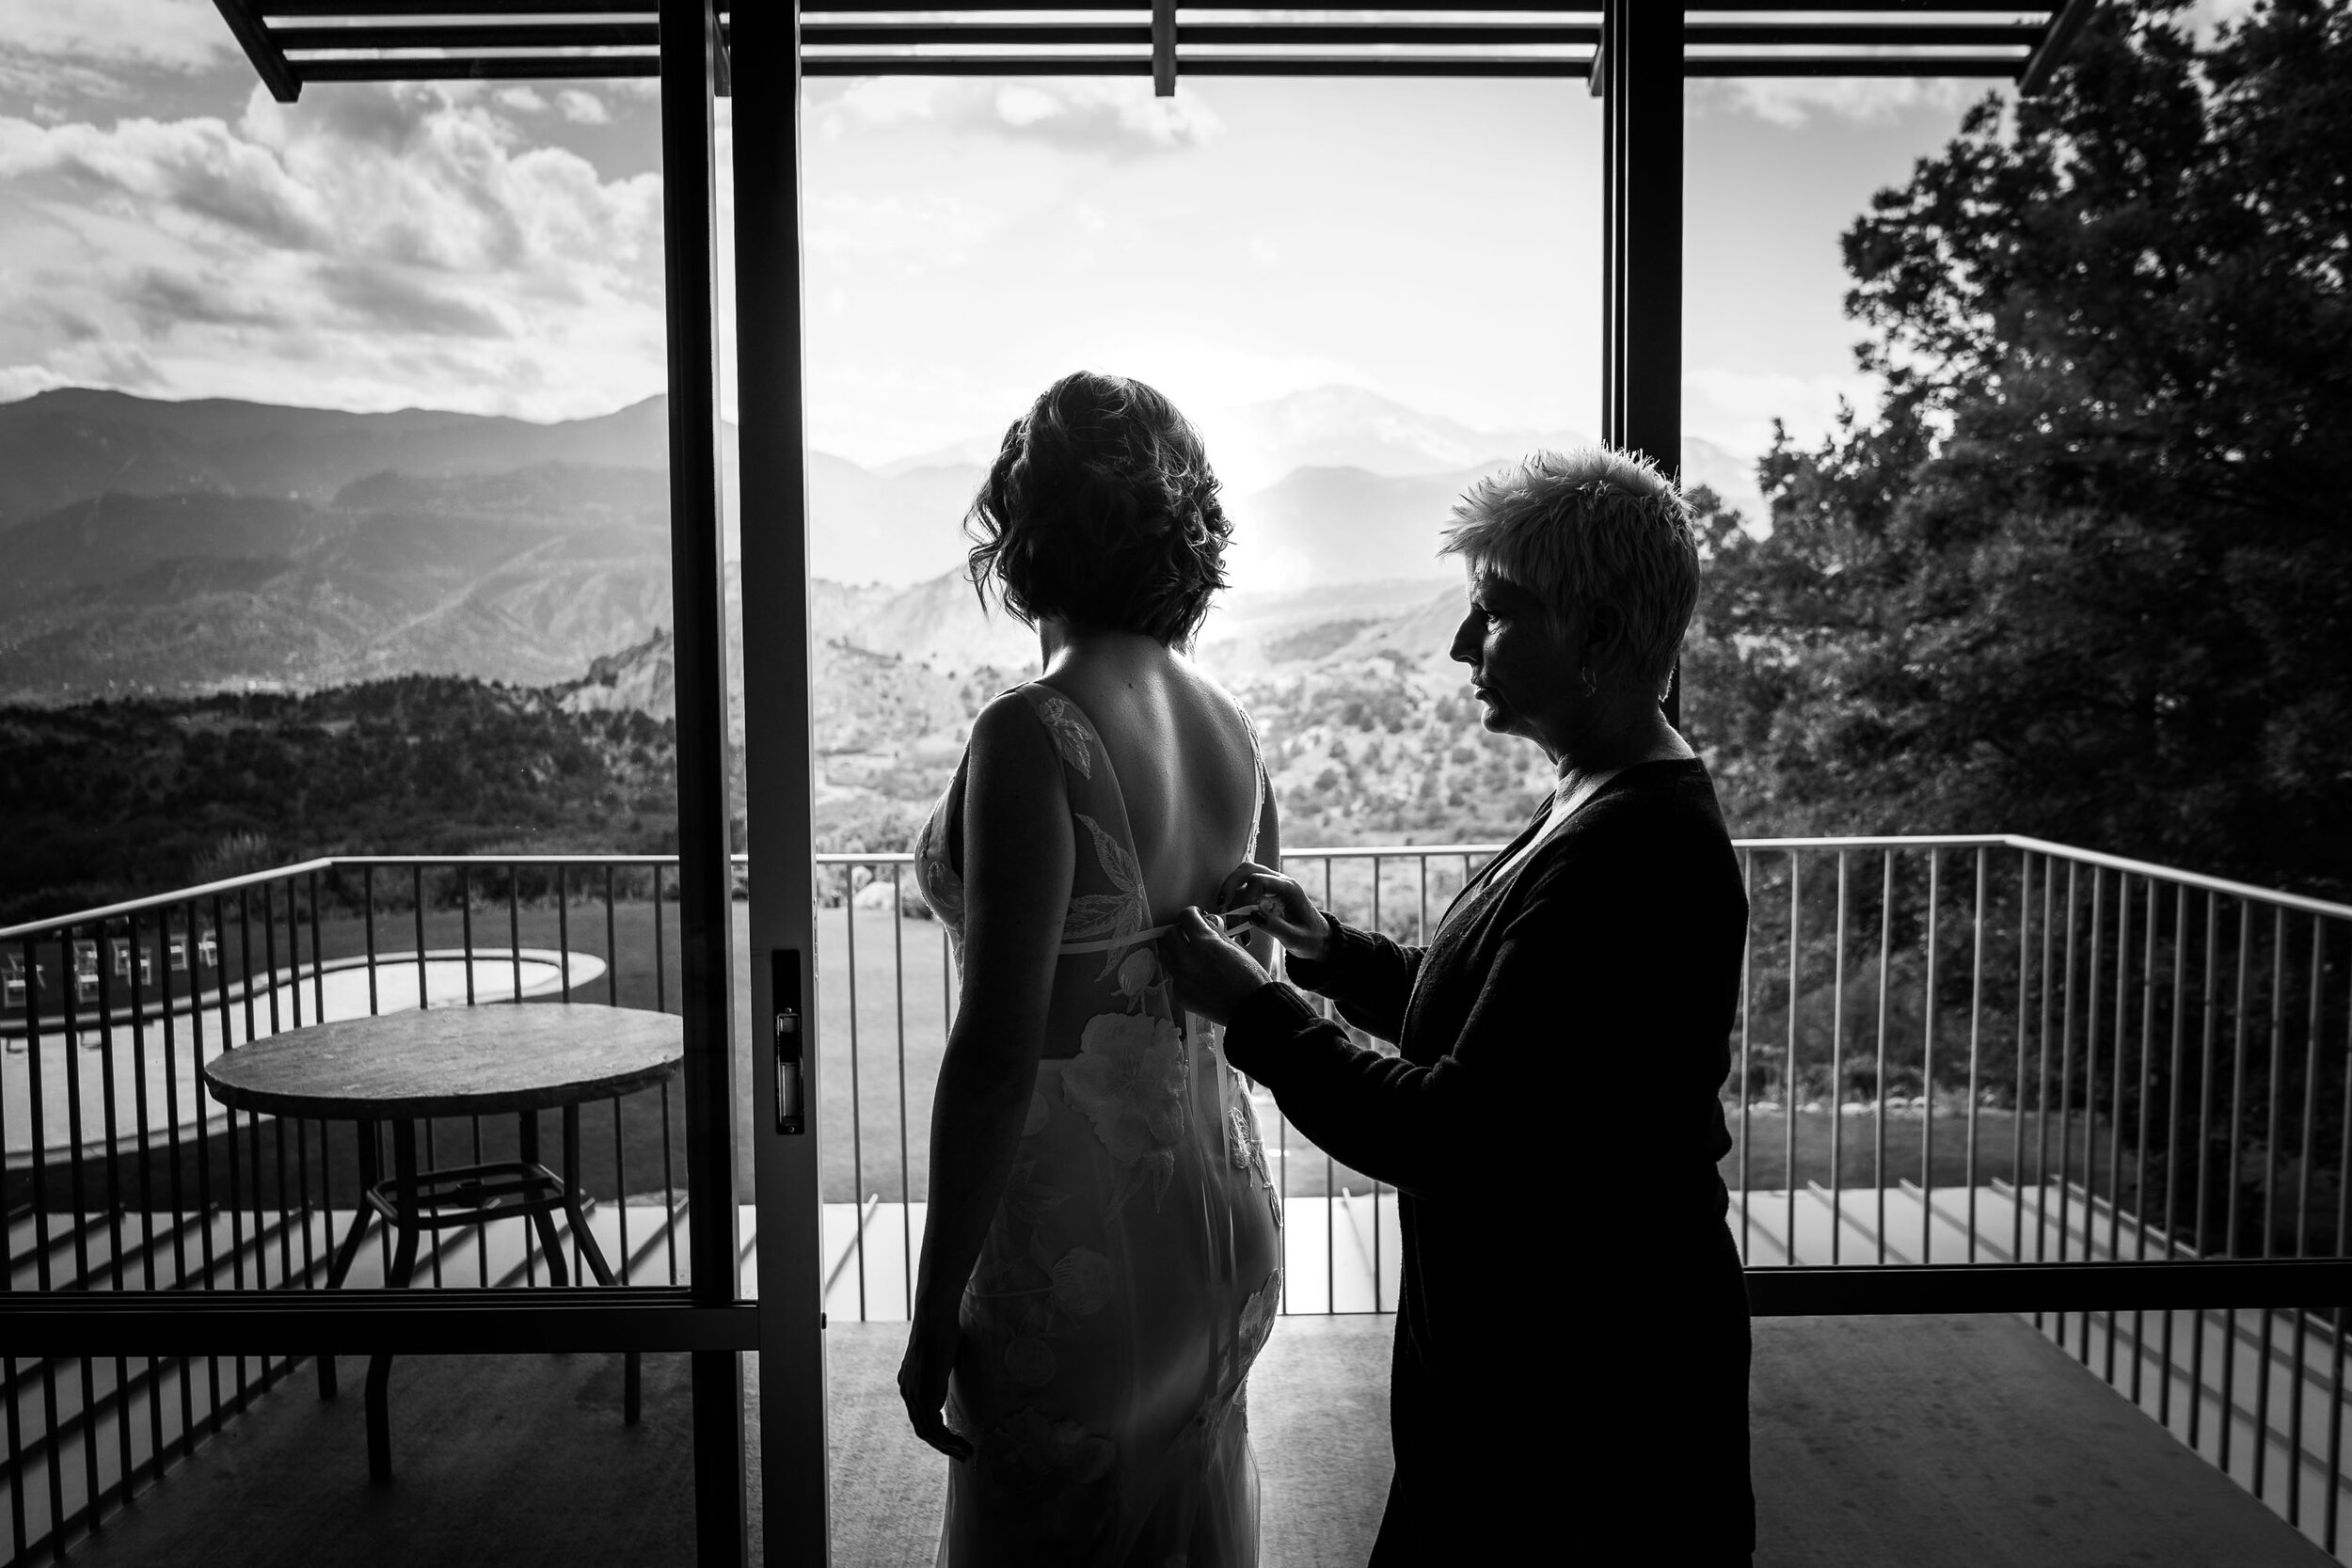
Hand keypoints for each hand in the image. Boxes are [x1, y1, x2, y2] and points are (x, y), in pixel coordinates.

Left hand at [898, 1305, 972, 1461]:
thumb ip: (943, 1371)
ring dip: (948, 1445)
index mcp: (910, 1382)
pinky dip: (947, 1438)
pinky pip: (933, 1426)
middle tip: (962, 1453)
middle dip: (943, 1444)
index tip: (954, 1439)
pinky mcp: (922, 1394)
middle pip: (922, 1428)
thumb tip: (955, 1374)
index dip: (937, 1431)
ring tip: (966, 1452)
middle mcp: (907, 1391)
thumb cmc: (944, 1328)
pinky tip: (961, 1442)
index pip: (921, 1415)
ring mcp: (913, 1394)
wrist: (935, 1317)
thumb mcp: (943, 1356)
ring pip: (927, 1432)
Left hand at [1159, 906, 1273, 1025]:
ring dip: (1175, 949)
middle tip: (1190, 933)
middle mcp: (1188, 960)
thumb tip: (1206, 924)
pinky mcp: (1179, 994)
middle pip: (1169, 934)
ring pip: (1165, 954)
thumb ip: (1216, 934)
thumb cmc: (1250, 980)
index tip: (1194, 915)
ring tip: (1189, 952)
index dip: (1191, 913)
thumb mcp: (1236, 948)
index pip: (1186, 917)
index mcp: (1206, 944)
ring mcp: (1181, 979)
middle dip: (1180, 930)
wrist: (1251, 1009)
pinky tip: (1196, 975)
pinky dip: (1181, 971)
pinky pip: (1173, 976)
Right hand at [1217, 862, 1332, 963]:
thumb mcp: (1296, 939)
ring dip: (1232, 902)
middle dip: (1230, 886)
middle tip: (1220, 906)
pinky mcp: (1264, 897)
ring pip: (1242, 881)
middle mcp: (1278, 882)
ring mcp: (1270, 888)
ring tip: (1233, 928)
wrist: (1320, 941)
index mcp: (1289, 888)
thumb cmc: (1312, 939)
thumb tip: (1252, 916)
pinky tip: (1241, 931)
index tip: (1244, 919)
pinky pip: (1244, 896)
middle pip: (1247, 870)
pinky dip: (1237, 912)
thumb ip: (1276, 927)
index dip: (1245, 896)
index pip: (1259, 880)